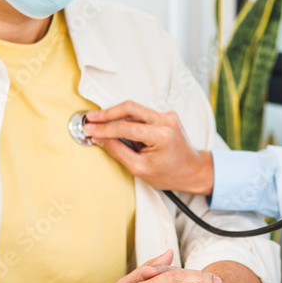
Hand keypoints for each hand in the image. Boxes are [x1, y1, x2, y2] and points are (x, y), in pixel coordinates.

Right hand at [82, 102, 213, 194]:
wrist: (193, 171)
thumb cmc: (170, 174)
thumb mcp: (140, 168)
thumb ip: (118, 151)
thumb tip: (99, 138)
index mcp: (161, 135)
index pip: (126, 127)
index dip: (104, 128)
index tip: (88, 129)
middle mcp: (166, 120)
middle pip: (130, 108)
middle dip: (107, 113)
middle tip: (90, 119)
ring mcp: (167, 116)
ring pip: (135, 109)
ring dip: (116, 116)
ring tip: (98, 124)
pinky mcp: (166, 116)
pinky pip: (141, 114)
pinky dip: (128, 120)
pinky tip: (117, 128)